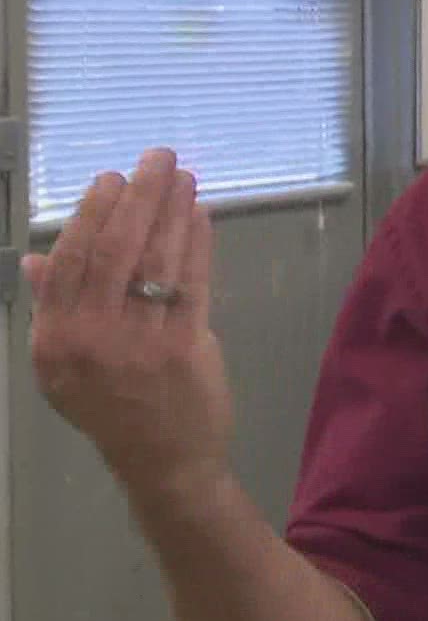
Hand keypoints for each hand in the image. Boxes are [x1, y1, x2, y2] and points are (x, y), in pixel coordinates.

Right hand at [26, 148, 232, 501]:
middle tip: (155, 159)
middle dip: (137, 197)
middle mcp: (90, 339)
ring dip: (172, 211)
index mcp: (55, 340)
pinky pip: (191, 283)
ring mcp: (138, 344)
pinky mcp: (185, 348)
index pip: (68, 262)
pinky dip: (197, 244)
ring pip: (155, 262)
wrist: (162, 461)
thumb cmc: (112, 405)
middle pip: (113, 251)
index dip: (90, 214)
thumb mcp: (64, 366)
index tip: (111, 179)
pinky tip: (201, 215)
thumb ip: (53, 309)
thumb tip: (33, 258)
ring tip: (183, 176)